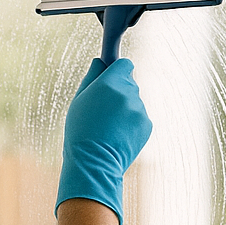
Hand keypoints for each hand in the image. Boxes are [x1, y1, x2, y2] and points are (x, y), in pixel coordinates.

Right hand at [56, 57, 151, 224]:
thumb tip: (99, 62)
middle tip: (103, 111)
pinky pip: (140, 118)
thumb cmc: (80, 132)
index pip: (124, 64)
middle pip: (129, 84)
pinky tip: (117, 136)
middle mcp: (128, 93)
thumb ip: (91, 78)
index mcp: (110, 83)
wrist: (94, 163)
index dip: (117, 71)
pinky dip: (131, 125)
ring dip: (124, 110)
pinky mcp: (147, 125)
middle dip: (119, 92)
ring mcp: (140, 109)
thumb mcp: (78, 102)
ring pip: (134, 103)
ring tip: (108, 129)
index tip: (110, 79)